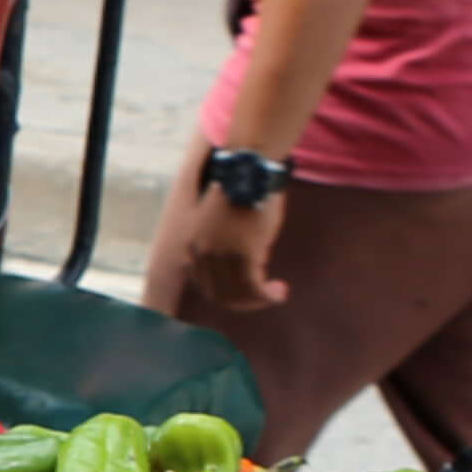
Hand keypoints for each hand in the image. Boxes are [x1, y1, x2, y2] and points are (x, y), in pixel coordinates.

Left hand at [173, 175, 285, 314]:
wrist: (247, 169)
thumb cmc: (241, 189)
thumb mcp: (222, 220)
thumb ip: (223, 244)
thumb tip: (244, 262)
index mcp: (192, 245)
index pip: (204, 283)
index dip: (225, 292)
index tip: (244, 290)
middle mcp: (201, 254)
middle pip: (219, 295)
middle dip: (242, 301)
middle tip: (263, 297)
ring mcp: (221, 256)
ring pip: (238, 295)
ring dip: (258, 301)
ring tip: (275, 294)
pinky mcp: (243, 256)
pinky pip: (255, 288)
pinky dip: (268, 296)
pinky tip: (279, 292)